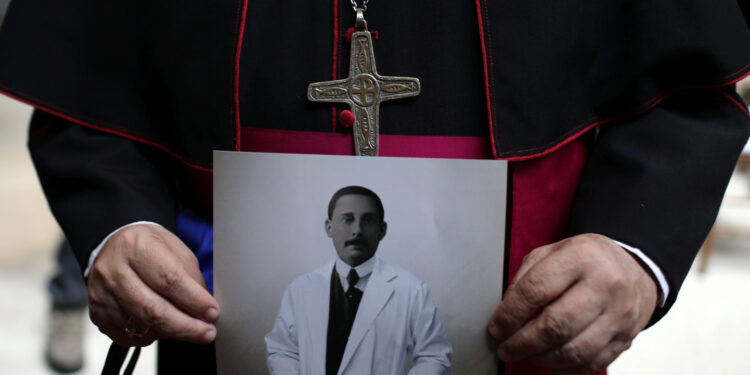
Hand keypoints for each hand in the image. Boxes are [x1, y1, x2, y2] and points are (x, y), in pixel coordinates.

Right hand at [87, 223, 219, 346]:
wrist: (114, 248)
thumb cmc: (148, 247)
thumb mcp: (175, 250)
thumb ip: (191, 278)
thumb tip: (206, 309)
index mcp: (135, 246)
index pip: (168, 279)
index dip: (194, 300)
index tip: (212, 312)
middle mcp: (113, 271)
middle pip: (153, 310)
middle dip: (186, 326)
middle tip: (207, 332)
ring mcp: (102, 295)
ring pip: (142, 327)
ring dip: (173, 332)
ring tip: (190, 328)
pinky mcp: (98, 315)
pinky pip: (130, 336)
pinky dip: (153, 336)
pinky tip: (164, 326)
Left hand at [488, 233, 657, 373]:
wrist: (634, 269)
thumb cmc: (587, 261)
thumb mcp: (554, 252)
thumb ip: (527, 277)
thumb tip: (505, 312)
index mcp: (582, 257)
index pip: (536, 290)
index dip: (510, 314)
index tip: (496, 327)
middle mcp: (605, 285)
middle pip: (555, 325)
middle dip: (522, 342)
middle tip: (505, 348)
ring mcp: (619, 314)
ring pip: (574, 350)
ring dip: (541, 358)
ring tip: (523, 354)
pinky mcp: (626, 338)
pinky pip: (591, 362)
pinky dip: (564, 368)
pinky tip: (548, 360)